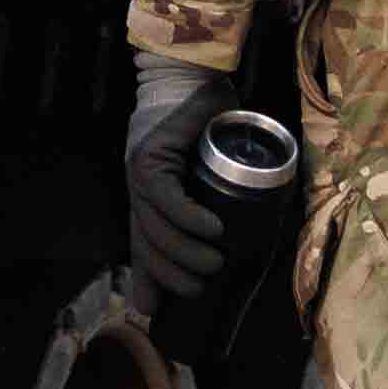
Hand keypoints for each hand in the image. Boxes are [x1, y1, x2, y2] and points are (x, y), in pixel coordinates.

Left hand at [123, 62, 245, 308]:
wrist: (194, 75)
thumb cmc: (206, 122)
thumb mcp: (210, 169)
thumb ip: (221, 198)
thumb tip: (248, 231)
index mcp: (150, 199)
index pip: (143, 249)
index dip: (150, 282)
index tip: (160, 313)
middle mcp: (139, 190)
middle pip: (147, 247)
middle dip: (173, 276)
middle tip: (204, 286)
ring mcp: (139, 173)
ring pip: (154, 228)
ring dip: (185, 253)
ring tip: (213, 263)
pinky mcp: (149, 156)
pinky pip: (163, 197)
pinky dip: (188, 218)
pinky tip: (210, 230)